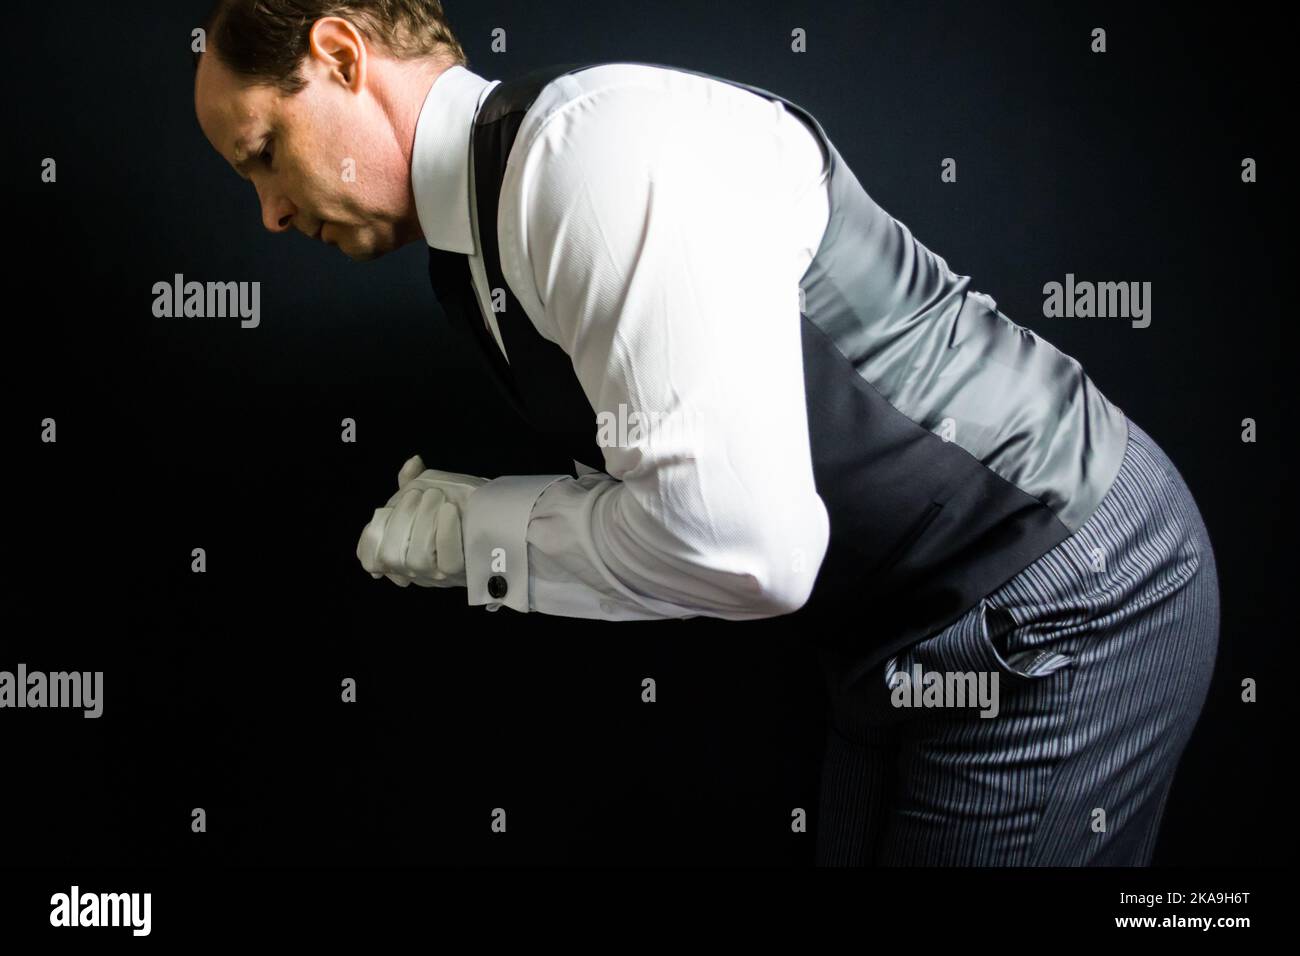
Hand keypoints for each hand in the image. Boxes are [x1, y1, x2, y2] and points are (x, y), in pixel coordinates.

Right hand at [356, 455, 489, 587]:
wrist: (498, 521)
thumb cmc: (458, 507)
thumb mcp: (429, 492)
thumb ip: (413, 480)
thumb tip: (413, 462)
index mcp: (400, 553)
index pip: (370, 557)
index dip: (369, 541)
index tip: (383, 514)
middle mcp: (415, 570)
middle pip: (391, 556)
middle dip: (401, 520)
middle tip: (418, 494)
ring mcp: (438, 575)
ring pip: (417, 559)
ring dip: (424, 522)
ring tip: (436, 496)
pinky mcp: (462, 573)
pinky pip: (448, 561)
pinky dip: (446, 533)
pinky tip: (450, 510)